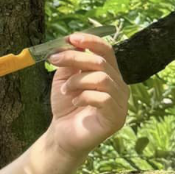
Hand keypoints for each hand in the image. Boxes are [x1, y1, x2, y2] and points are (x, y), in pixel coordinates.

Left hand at [46, 32, 129, 158]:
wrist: (62, 135)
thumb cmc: (65, 106)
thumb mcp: (65, 79)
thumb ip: (70, 62)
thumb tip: (70, 42)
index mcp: (109, 74)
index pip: (107, 51)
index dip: (91, 41)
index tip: (71, 38)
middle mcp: (119, 86)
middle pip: (102, 62)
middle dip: (75, 58)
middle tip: (54, 61)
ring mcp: (121, 102)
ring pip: (102, 78)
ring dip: (78, 81)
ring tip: (64, 91)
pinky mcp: (117, 118)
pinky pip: (103, 98)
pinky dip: (84, 96)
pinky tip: (74, 102)